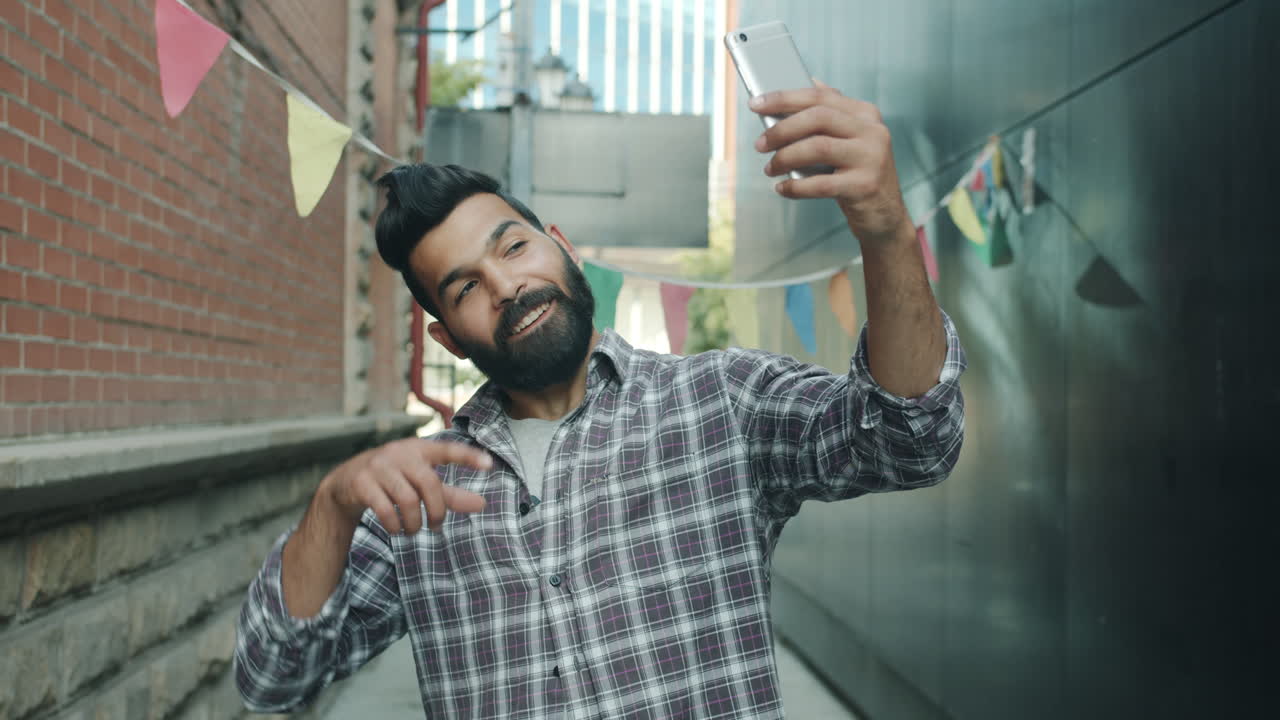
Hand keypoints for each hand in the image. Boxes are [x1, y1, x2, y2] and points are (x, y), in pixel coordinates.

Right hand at [322, 438, 491, 533]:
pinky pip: (385, 509)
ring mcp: (379, 466)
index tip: (489, 464)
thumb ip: (450, 494)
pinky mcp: (362, 483)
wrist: (346, 482)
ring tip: (414, 531)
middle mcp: (400, 453)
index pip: (448, 449)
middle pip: (430, 484)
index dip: (468, 456)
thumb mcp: (420, 483)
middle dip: (437, 511)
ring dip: (415, 523)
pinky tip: (397, 529)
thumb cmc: (394, 480)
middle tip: (436, 526)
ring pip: (408, 500)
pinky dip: (395, 525)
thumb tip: (482, 505)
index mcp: (419, 449)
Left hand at [751, 80, 910, 242]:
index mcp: (865, 113)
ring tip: (770, 168)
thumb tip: (800, 88)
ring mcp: (871, 157)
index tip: (755, 103)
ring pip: (818, 147)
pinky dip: (795, 187)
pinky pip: (820, 183)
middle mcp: (872, 131)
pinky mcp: (865, 185)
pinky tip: (782, 188)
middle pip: (818, 117)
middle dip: (782, 129)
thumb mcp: (848, 140)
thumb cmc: (856, 174)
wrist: (884, 215)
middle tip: (760, 144)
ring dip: (785, 157)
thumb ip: (829, 114)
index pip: (820, 96)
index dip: (784, 98)